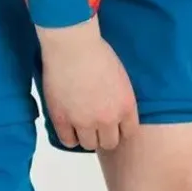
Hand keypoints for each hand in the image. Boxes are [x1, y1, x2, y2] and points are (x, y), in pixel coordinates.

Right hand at [37, 19, 139, 150]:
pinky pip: (68, 141)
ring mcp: (84, 122)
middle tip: (96, 125)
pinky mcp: (62, 120)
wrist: (72, 46)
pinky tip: (68, 127)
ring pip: (89, 145)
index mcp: (126, 106)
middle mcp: (108, 119)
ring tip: (81, 125)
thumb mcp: (121, 77)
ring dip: (87, 137)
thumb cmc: (97, 52)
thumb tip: (115, 109)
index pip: (129, 133)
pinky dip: (70, 137)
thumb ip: (121, 98)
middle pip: (110, 143)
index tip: (113, 125)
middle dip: (104, 135)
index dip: (120, 130)